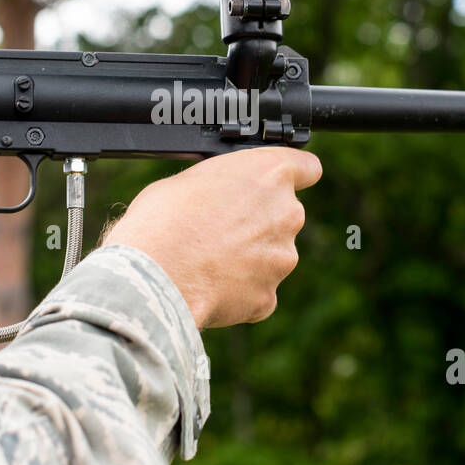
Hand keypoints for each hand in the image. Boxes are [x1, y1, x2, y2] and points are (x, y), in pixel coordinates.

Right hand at [102, 147, 320, 329]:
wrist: (156, 274)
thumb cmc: (163, 219)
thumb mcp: (189, 179)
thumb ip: (221, 185)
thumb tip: (218, 195)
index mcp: (270, 174)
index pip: (307, 167)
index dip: (292, 175)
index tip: (278, 183)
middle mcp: (287, 214)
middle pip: (284, 215)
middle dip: (259, 222)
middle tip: (219, 228)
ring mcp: (282, 258)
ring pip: (272, 255)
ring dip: (249, 258)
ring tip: (206, 261)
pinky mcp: (269, 296)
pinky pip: (258, 291)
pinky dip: (239, 291)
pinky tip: (209, 287)